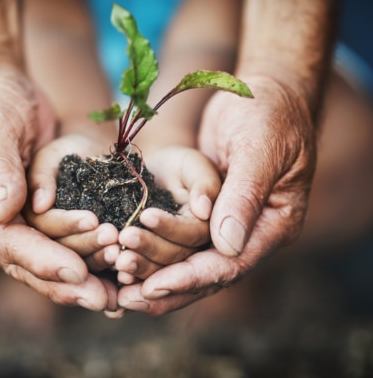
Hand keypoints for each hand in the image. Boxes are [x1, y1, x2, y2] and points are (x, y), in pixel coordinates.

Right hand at [0, 64, 114, 310]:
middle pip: (27, 261)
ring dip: (83, 273)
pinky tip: (113, 273)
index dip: (41, 259)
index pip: (4, 240)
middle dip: (66, 281)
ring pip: (48, 256)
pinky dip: (86, 257)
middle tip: (105, 300)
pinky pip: (62, 241)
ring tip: (117, 290)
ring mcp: (13, 218)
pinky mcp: (36, 213)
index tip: (76, 273)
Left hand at [117, 75, 316, 314]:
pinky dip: (156, 253)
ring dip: (156, 274)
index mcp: (274, 224)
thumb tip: (226, 246)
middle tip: (125, 300)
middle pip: (208, 274)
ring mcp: (229, 224)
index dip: (191, 278)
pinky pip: (181, 241)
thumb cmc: (268, 113)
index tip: (153, 287)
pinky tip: (126, 263)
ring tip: (119, 289)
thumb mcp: (259, 149)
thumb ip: (244, 195)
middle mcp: (252, 233)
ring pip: (191, 262)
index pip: (231, 264)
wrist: (263, 92)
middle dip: (167, 286)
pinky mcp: (208, 213)